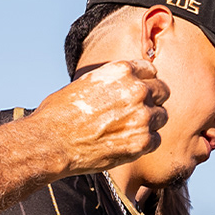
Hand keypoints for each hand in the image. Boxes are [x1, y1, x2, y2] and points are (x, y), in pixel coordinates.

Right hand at [35, 58, 167, 174]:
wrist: (51, 141)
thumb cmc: (59, 112)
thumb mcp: (85, 82)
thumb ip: (111, 82)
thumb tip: (121, 86)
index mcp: (122, 71)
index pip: (150, 70)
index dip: (144, 81)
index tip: (137, 92)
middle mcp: (137, 90)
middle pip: (163, 91)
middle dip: (152, 100)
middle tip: (135, 113)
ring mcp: (142, 116)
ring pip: (162, 116)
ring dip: (149, 122)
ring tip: (127, 130)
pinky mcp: (142, 141)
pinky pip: (156, 140)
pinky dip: (145, 143)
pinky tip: (127, 144)